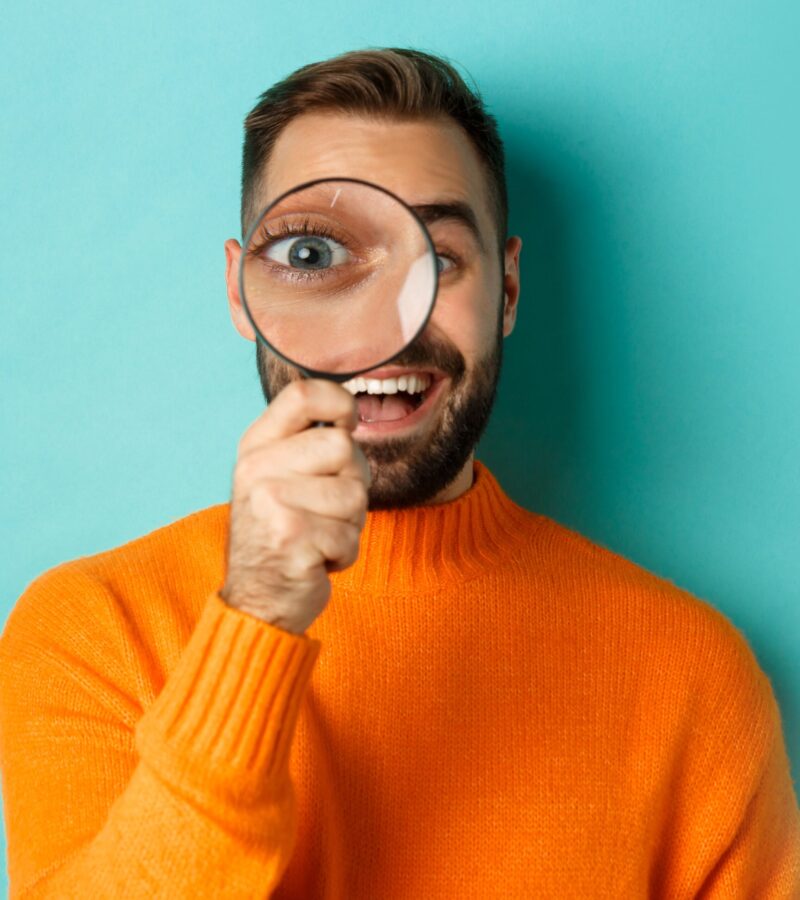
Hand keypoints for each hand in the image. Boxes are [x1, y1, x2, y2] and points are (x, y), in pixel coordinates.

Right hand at [220, 378, 370, 634]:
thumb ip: (307, 442)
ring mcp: (271, 504)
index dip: (341, 403)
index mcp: (255, 447)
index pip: (303, 394)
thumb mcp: (278, 477)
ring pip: (354, 494)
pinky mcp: (291, 539)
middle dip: (351, 481)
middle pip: (342, 446)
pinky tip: (316, 559)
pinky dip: (344, 553)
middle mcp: (256, 470)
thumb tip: (352, 409)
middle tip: (326, 509)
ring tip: (319, 535)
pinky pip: (350, 535)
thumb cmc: (282, 533)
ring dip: (349, 523)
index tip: (348, 424)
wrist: (257, 601)